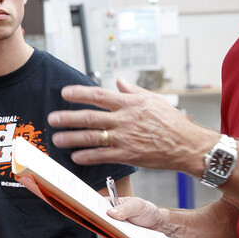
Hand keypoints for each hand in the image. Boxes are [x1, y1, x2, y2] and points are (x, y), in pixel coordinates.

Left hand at [48, 78, 217, 171]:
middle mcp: (125, 120)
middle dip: (68, 118)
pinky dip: (87, 157)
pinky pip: (102, 156)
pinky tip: (75, 156)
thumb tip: (118, 81)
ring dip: (72, 138)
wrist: (186, 145)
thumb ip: (132, 91)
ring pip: (92, 138)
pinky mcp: (128, 155)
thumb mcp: (154, 100)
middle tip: (52, 118)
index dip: (80, 93)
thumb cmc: (173, 122)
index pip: (99, 95)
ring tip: (57, 138)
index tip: (65, 93)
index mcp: (130, 103)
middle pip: (90, 118)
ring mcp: (125, 139)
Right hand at [94, 196, 169, 237]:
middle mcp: (105, 219)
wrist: (157, 225)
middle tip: (118, 233)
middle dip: (106, 231)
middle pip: (97, 227)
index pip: (94, 208)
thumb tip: (110, 213)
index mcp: (108, 205)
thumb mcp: (138, 205)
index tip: (99, 218)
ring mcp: (109, 233)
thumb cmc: (146, 211)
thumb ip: (126, 208)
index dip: (92, 212)